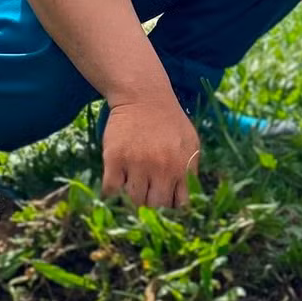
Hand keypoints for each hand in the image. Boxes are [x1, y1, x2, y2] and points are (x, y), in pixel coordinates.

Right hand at [101, 91, 200, 207]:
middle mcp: (161, 168)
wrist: (143, 95)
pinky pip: (111, 190)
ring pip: (134, 200)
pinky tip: (117, 177)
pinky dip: (112, 188)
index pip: (179, 204)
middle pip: (155, 205)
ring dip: (132, 194)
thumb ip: (190, 170)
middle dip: (151, 200)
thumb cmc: (168, 120)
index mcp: (181, 166)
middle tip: (147, 189)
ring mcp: (137, 164)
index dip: (171, 204)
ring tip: (133, 180)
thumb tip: (184, 199)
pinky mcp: (115, 159)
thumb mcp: (189, 142)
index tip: (164, 200)